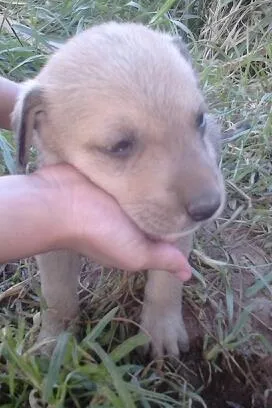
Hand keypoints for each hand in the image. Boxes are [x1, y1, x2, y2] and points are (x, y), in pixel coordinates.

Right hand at [34, 164, 191, 280]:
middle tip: (194, 174)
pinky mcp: (109, 172)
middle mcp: (128, 213)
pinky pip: (130, 166)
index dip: (182, 217)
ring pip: (146, 183)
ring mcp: (118, 191)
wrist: (56, 201)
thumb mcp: (134, 252)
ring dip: (157, 173)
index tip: (198, 202)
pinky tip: (157, 146)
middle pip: (158, 204)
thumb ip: (162, 258)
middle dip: (173, 194)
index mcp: (136, 233)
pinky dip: (140, 160)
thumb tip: (187, 274)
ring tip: (181, 154)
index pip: (167, 227)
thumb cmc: (96, 231)